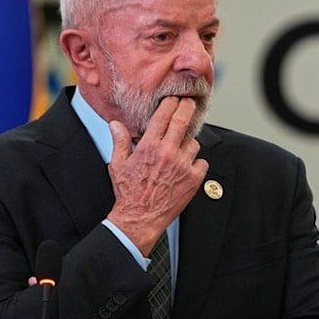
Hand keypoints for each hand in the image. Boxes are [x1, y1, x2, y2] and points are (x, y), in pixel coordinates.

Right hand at [106, 97, 208, 253]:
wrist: (139, 218)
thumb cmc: (128, 193)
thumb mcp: (118, 164)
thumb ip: (120, 141)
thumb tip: (116, 124)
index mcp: (149, 147)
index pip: (164, 116)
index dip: (171, 104)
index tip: (174, 100)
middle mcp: (167, 153)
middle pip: (183, 121)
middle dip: (186, 108)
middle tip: (188, 104)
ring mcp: (182, 166)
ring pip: (193, 143)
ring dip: (188, 144)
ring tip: (179, 150)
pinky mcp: (193, 179)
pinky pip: (202, 162)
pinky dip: (196, 163)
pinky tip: (186, 167)